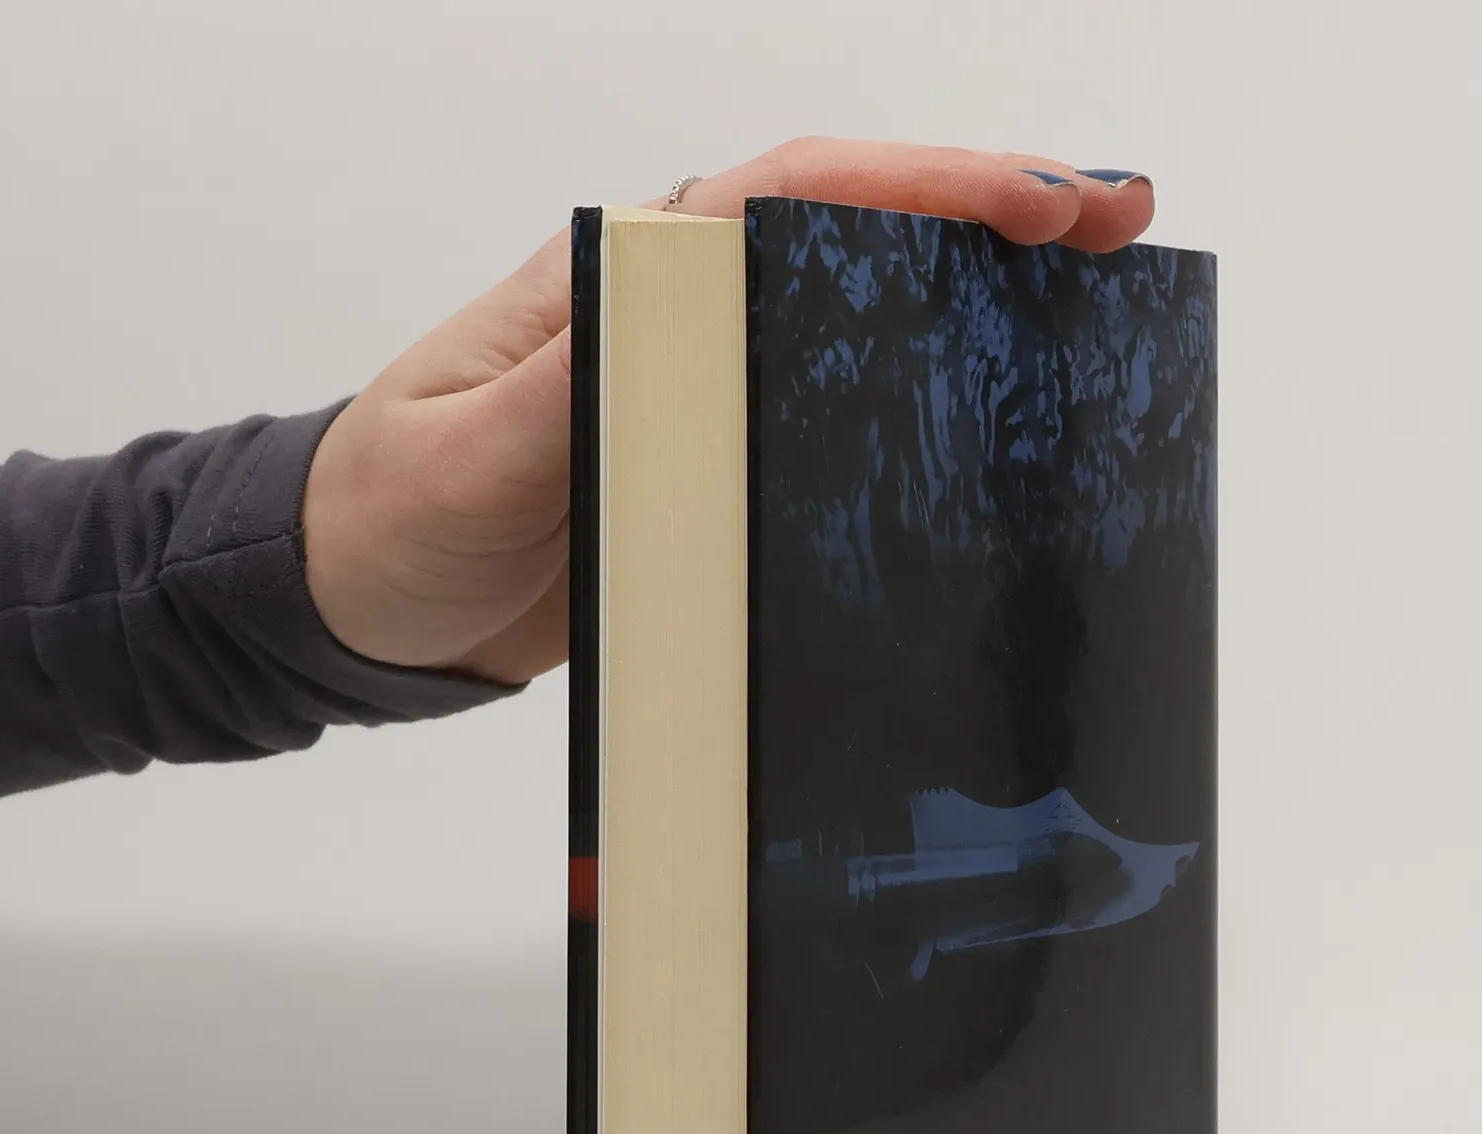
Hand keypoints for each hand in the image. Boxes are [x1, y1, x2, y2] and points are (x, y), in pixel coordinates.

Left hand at [302, 139, 1156, 684]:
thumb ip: (560, 402)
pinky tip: (986, 428)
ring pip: (858, 317)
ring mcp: (702, 389)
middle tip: (1121, 227)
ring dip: (973, 305)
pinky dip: (916, 405)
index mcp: (622, 274)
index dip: (927, 186)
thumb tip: (676, 338)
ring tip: (1097, 313)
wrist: (360, 599)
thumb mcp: (463, 460)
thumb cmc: (393, 514)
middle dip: (992, 218)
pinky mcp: (711, 464)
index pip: (794, 196)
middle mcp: (677, 314)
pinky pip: (830, 417)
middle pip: (857, 234)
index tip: (1042, 204)